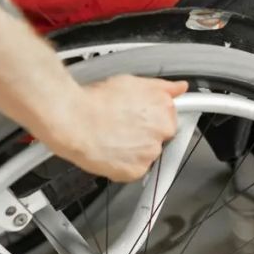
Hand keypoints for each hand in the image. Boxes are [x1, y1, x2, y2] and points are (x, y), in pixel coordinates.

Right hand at [40, 75, 188, 181]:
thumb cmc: (97, 100)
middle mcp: (162, 131)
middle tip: (122, 127)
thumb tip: (180, 88)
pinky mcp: (137, 170)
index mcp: (164, 108)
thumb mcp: (133, 82)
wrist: (74, 120)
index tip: (139, 119)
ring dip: (135, 149)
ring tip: (112, 137)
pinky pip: (135, 169)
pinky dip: (124, 164)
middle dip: (145, 134)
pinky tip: (110, 150)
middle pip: (160, 137)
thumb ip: (163, 87)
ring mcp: (150, 152)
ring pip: (147, 154)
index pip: (169, 118)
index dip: (151, 118)